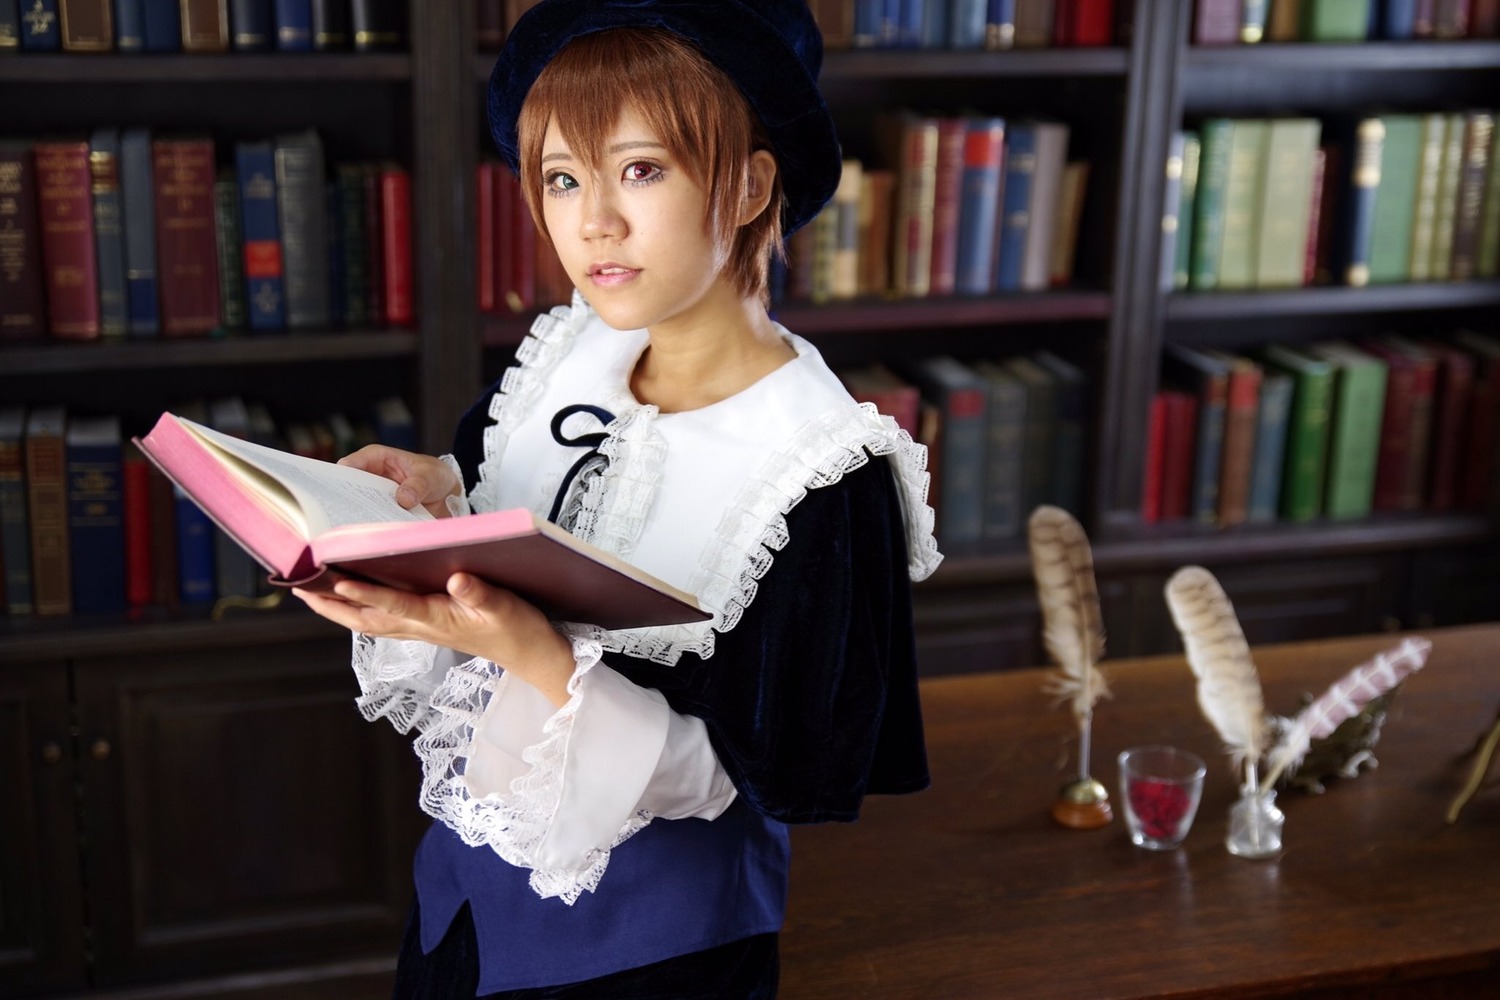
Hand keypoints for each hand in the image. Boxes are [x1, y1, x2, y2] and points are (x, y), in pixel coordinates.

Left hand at [293, 573, 576, 706]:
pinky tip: (351, 600)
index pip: (394, 605)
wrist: (529, 654)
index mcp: (438, 619)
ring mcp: (422, 630)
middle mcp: (422, 627)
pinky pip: (382, 620)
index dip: (366, 593)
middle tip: (299, 587)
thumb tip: (457, 578)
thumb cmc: (518, 628)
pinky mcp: (427, 627)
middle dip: (331, 605)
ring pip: (369, 621)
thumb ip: (481, 593)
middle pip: (366, 619)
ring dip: (338, 609)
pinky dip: (359, 610)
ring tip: (311, 592)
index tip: (338, 580)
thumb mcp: (505, 606)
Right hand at [339, 444, 460, 517]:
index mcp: (380, 459)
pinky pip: (374, 520)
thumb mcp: (431, 475)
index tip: (341, 481)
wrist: (451, 498)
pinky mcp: (384, 514)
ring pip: (360, 505)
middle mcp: (373, 478)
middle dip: (347, 497)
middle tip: (344, 509)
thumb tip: (403, 499)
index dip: (346, 470)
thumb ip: (419, 484)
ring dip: (359, 515)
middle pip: (352, 486)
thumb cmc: (437, 477)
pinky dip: (373, 527)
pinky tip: (373, 535)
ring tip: (357, 525)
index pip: (357, 461)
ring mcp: (377, 498)